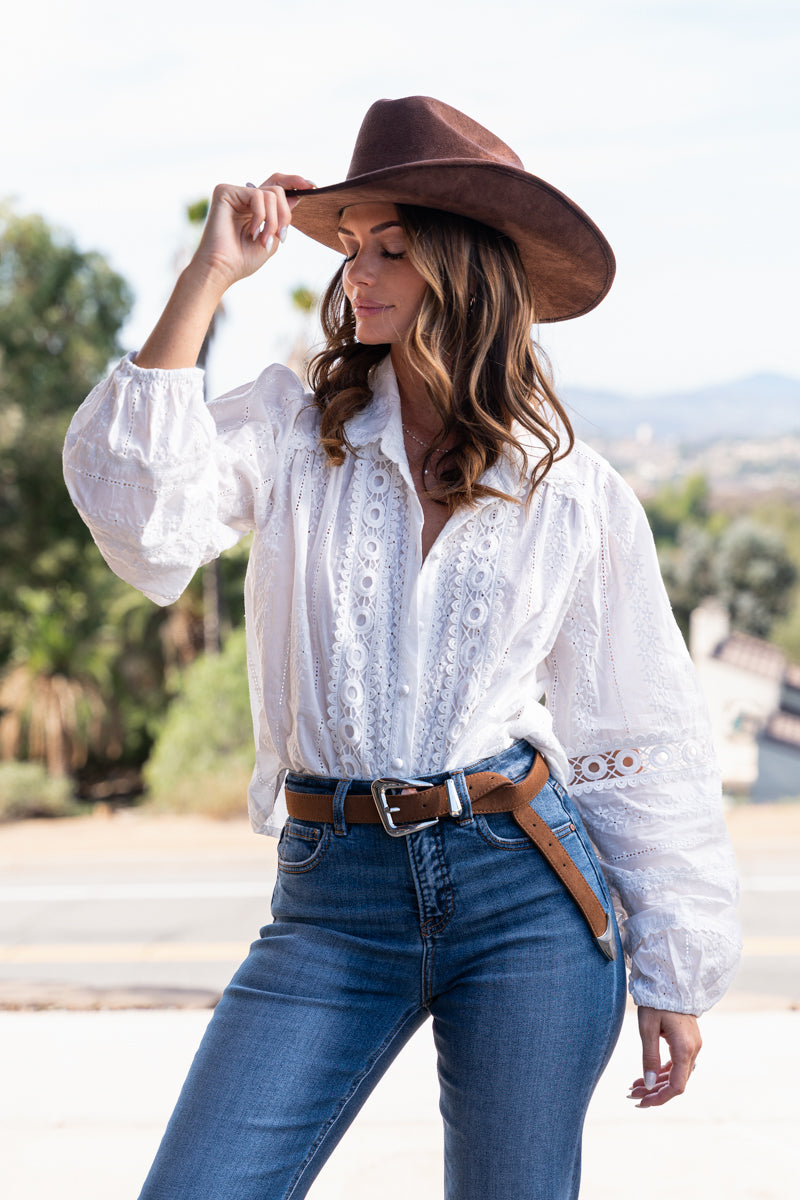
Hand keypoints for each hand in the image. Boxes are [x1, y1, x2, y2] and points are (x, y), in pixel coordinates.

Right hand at [190, 173, 316, 291]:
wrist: (222, 270)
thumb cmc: (242, 260)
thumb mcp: (272, 238)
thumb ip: (282, 218)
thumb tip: (297, 195)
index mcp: (255, 207)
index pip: (277, 186)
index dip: (295, 182)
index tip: (313, 186)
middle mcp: (244, 197)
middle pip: (278, 188)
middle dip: (285, 213)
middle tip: (281, 234)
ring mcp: (235, 193)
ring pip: (271, 194)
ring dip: (273, 221)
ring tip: (262, 239)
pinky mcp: (225, 191)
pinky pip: (257, 195)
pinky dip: (260, 216)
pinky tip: (251, 231)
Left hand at [628, 1007, 701, 1107]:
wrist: (670, 981)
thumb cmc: (657, 1002)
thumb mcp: (648, 1028)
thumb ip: (649, 1057)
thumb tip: (649, 1084)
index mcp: (684, 1049)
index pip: (677, 1086)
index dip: (660, 1098)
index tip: (642, 1102)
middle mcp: (693, 1050)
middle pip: (676, 1082)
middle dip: (654, 1091)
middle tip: (631, 1094)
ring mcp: (692, 1046)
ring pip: (676, 1074)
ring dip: (657, 1082)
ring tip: (634, 1086)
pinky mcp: (688, 1041)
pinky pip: (677, 1063)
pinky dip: (662, 1071)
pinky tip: (647, 1075)